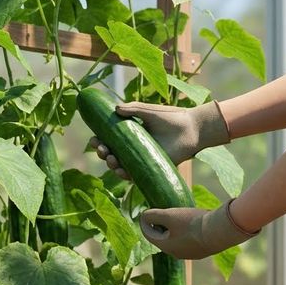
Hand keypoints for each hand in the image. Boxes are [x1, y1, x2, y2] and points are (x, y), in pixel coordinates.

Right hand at [91, 101, 229, 178]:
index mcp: (129, 133)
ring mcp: (139, 159)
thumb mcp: (149, 111)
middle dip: (102, 153)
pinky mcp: (149, 168)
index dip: (99, 141)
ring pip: (118, 165)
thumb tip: (115, 109)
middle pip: (110, 153)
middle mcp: (132, 147)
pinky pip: (132, 175)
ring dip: (111, 164)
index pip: (108, 139)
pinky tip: (120, 171)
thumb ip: (133, 109)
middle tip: (103, 150)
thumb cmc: (171, 117)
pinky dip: (124, 174)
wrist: (191, 129)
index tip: (94, 139)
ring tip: (112, 159)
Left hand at [139, 201, 256, 258]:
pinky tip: (191, 224)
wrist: (220, 231)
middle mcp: (176, 254)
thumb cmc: (191, 223)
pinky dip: (186, 232)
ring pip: (176, 240)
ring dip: (173, 229)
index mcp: (165, 247)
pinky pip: (189, 241)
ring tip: (177, 217)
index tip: (145, 212)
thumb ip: (153, 215)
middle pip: (162, 238)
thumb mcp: (169, 215)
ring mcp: (190, 254)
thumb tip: (143, 216)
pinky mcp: (203, 251)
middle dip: (160, 226)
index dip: (145, 222)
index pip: (148, 234)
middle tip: (161, 214)